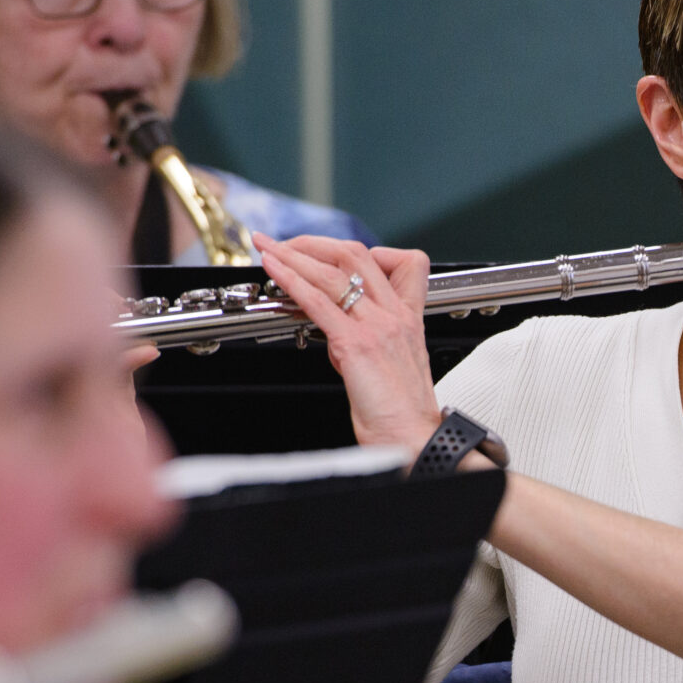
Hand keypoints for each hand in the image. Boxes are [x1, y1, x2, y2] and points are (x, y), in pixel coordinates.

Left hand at [252, 232, 443, 450]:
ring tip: (269, 248)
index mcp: (407, 318)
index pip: (395, 261)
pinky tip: (273, 271)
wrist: (413, 439)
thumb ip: (362, 341)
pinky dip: (291, 281)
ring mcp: (377, 327)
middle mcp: (395, 315)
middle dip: (314, 243)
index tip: (326, 255)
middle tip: (286, 244)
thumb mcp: (388, 365)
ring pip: (333, 272)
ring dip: (294, 255)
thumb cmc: (402, 414)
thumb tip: (335, 333)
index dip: (357, 251)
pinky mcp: (357, 344)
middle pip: (355, 254)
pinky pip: (319, 302)